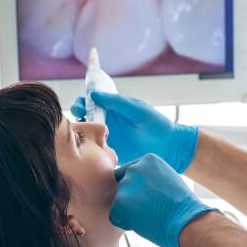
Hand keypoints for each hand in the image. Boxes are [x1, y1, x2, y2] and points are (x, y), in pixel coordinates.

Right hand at [71, 92, 198, 172]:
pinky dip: (87, 149)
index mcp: (112, 108)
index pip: (90, 102)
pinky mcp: (109, 152)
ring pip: (86, 134)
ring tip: (81, 133)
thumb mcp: (137, 109)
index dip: (82, 102)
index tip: (81, 105)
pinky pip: (94, 150)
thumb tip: (94, 94)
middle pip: (84, 117)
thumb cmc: (156, 124)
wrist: (169, 147)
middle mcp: (106, 121)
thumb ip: (117, 102)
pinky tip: (87, 148)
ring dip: (80, 132)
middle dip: (78, 116)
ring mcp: (107, 137)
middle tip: (80, 118)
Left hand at [110, 153, 215, 246]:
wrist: (186, 220)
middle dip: (132, 200)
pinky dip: (126, 223)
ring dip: (129, 212)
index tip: (153, 198)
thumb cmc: (181, 205)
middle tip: (151, 209)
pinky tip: (144, 223)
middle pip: (123, 187)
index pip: (130, 174)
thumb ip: (149, 177)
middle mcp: (134, 168)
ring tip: (149, 215)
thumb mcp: (167, 179)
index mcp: (147, 160)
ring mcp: (126, 185)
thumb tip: (138, 184)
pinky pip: (115, 216)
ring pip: (119, 202)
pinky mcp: (120, 202)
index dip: (139, 190)